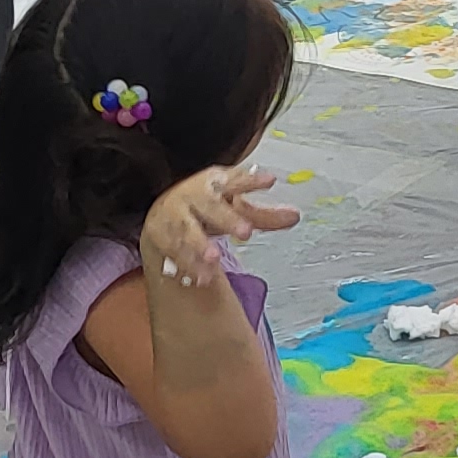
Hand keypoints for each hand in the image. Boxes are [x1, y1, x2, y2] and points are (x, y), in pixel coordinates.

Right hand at [143, 164, 301, 287]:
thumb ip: (264, 215)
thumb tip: (296, 216)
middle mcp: (193, 196)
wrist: (162, 212)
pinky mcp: (161, 236)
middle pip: (211, 207)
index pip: (235, 180)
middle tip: (247, 232)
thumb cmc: (207, 207)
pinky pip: (174, 252)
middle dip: (228, 219)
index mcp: (215, 183)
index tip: (270, 180)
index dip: (251, 180)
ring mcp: (175, 216)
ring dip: (200, 246)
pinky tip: (202, 278)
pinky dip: (188, 265)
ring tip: (215, 260)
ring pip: (188, 231)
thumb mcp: (234, 206)